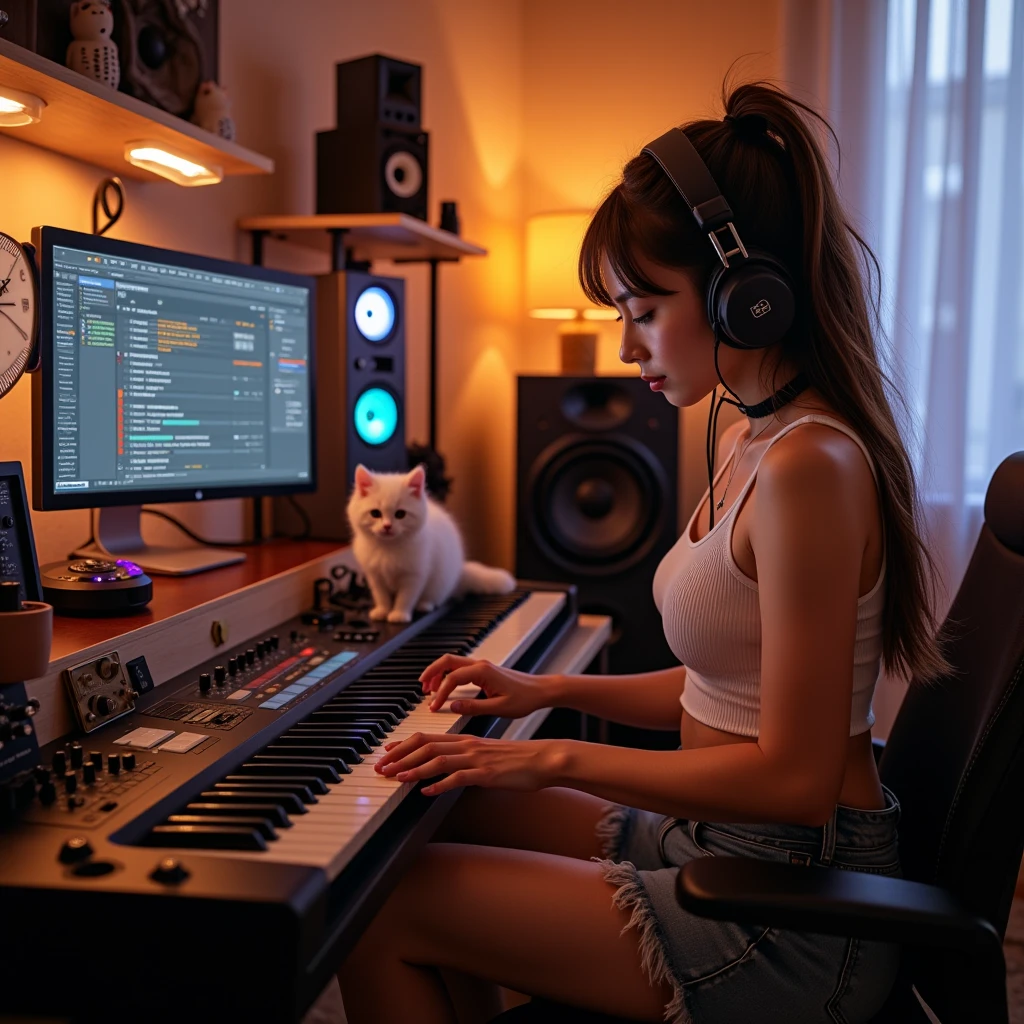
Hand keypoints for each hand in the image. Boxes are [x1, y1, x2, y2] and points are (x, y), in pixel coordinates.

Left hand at [374, 732, 565, 795]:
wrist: (543, 759)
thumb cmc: (516, 760)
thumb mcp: (486, 757)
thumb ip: (465, 760)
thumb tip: (446, 770)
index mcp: (465, 739)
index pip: (427, 737)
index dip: (403, 744)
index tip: (386, 752)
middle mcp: (467, 745)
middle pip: (425, 745)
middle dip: (400, 756)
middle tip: (381, 768)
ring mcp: (476, 759)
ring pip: (437, 759)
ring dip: (413, 769)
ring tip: (396, 778)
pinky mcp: (486, 774)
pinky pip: (458, 778)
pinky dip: (440, 784)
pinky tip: (426, 791)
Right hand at [419, 655, 550, 717]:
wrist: (541, 690)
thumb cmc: (525, 699)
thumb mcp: (500, 708)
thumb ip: (475, 707)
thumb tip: (452, 707)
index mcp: (483, 672)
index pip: (452, 679)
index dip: (440, 693)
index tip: (434, 708)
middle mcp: (481, 664)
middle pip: (447, 661)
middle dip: (431, 672)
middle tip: (421, 687)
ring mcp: (482, 666)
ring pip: (453, 663)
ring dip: (438, 672)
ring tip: (428, 688)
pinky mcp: (484, 670)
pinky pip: (460, 668)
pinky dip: (448, 674)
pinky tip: (445, 687)